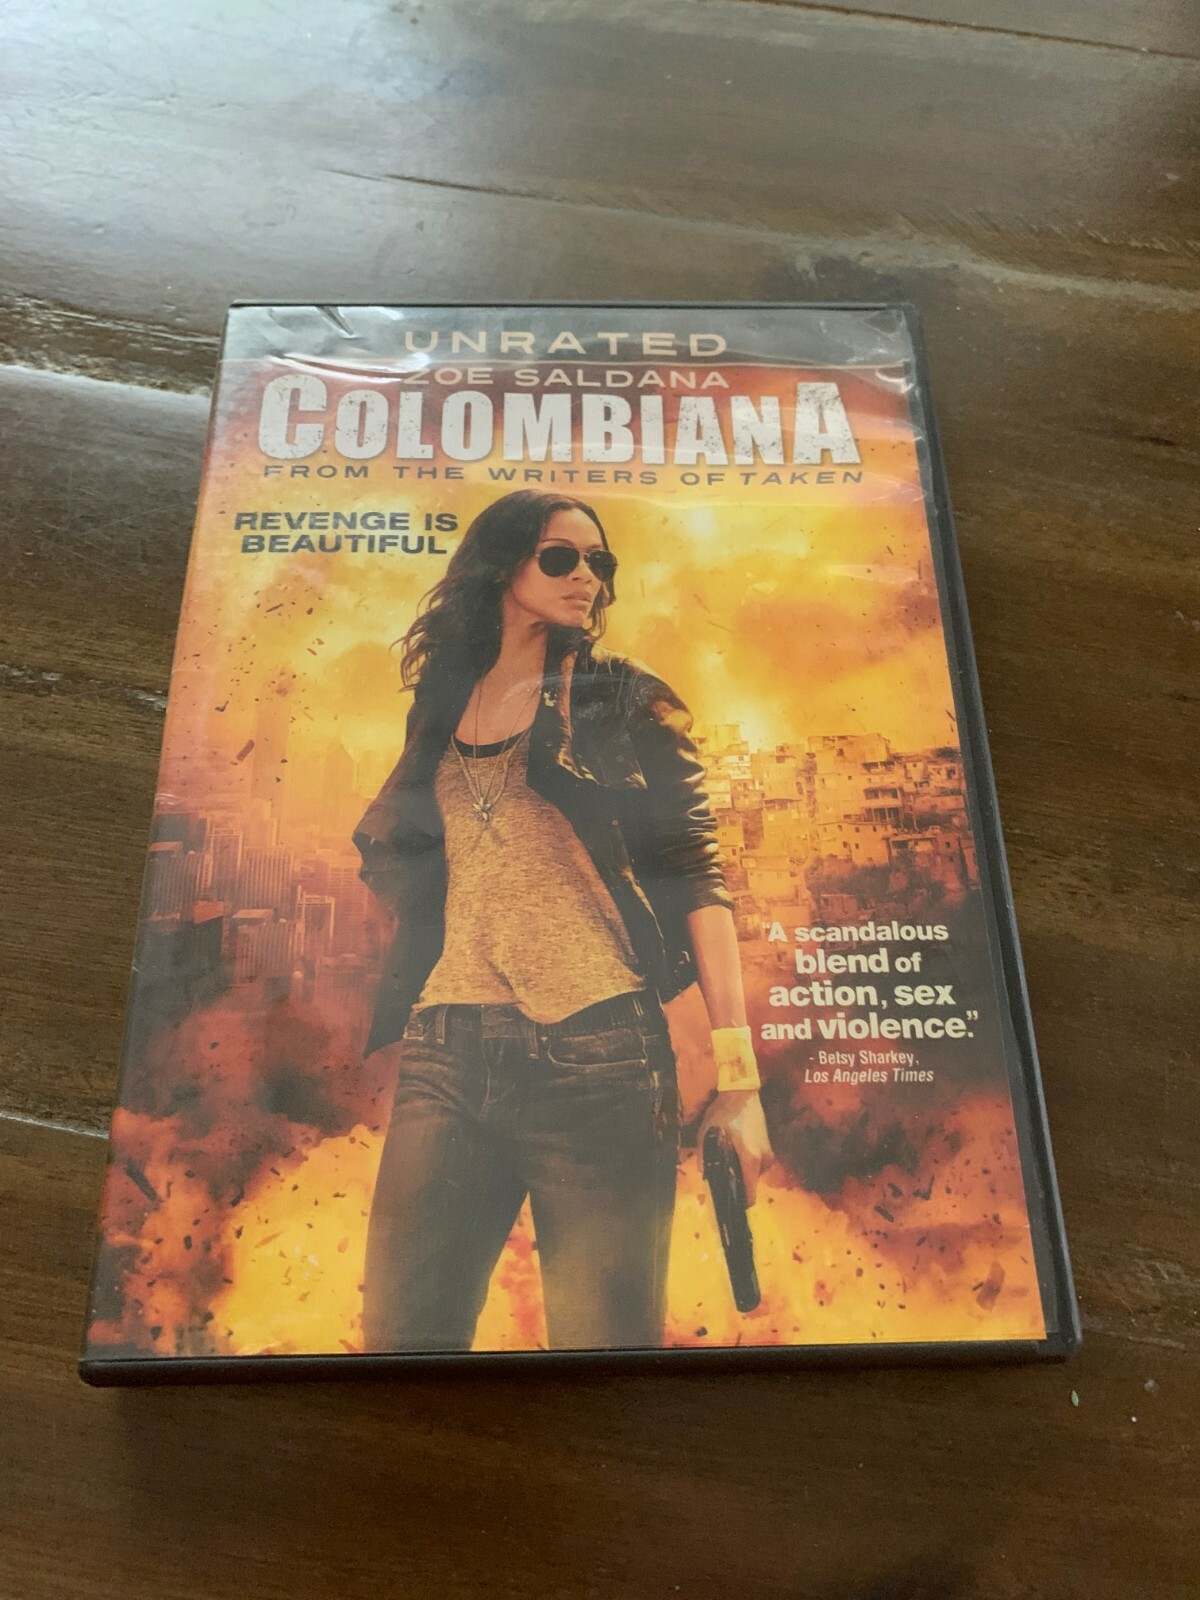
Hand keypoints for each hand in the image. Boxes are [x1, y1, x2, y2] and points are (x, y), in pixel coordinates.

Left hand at [698, 1089, 773, 1203]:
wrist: (742, 1091)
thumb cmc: (724, 1112)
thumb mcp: (707, 1133)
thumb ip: (704, 1157)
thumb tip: (704, 1173)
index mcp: (751, 1159)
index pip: (750, 1194)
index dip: (739, 1202)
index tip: (728, 1202)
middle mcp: (764, 1159)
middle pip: (750, 1184)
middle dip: (737, 1183)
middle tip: (721, 1173)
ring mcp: (768, 1152)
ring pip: (754, 1173)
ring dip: (741, 1170)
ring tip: (727, 1156)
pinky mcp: (768, 1145)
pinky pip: (756, 1163)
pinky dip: (746, 1161)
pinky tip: (735, 1149)